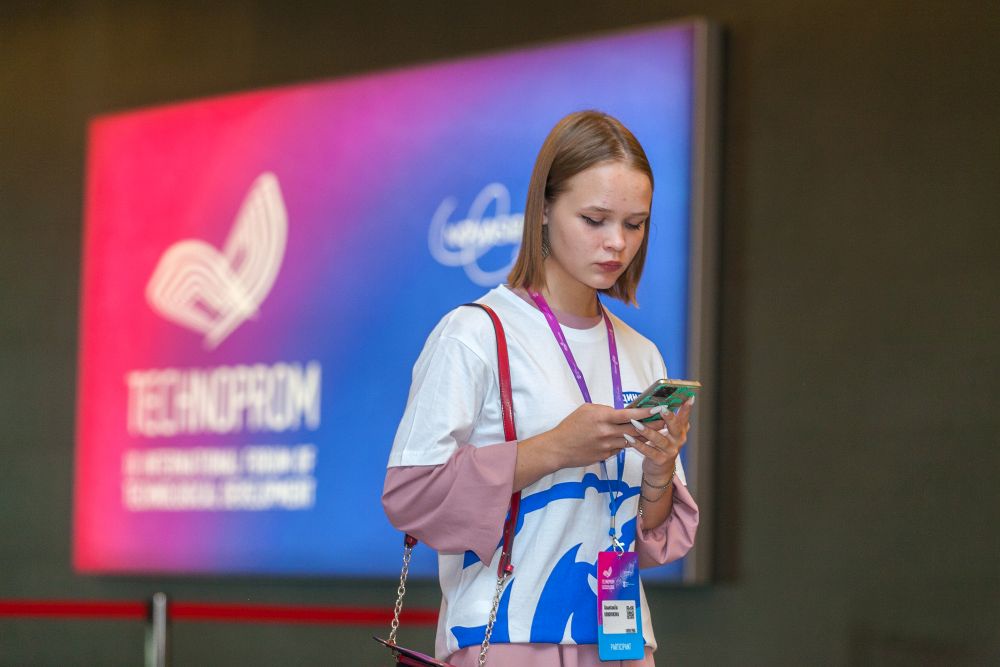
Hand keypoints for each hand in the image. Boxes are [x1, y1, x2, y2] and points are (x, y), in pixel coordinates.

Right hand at [546, 403, 667, 469]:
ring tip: (654, 430)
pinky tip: (631, 440)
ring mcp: (607, 446)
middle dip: (652, 425)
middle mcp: (607, 432)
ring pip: (631, 440)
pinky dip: (626, 444)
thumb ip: (605, 410)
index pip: (629, 414)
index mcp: (602, 417)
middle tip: (665, 421)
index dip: (645, 412)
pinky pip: (620, 448)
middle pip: (635, 429)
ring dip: (643, 436)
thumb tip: (619, 412)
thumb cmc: (570, 426)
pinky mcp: (605, 456)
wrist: (558, 449)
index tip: (658, 408)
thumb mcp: (586, 410)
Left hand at [625, 398, 694, 480]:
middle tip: (662, 409)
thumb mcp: (669, 433)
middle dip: (669, 418)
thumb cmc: (662, 446)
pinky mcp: (660, 459)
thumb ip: (668, 419)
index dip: (687, 408)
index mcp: (680, 431)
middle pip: (676, 427)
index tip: (689, 398)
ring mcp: (670, 451)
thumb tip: (662, 400)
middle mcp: (678, 440)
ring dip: (647, 431)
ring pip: (659, 439)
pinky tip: (629, 438)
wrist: (660, 470)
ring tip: (636, 423)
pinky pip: (648, 451)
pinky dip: (638, 444)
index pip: (684, 417)